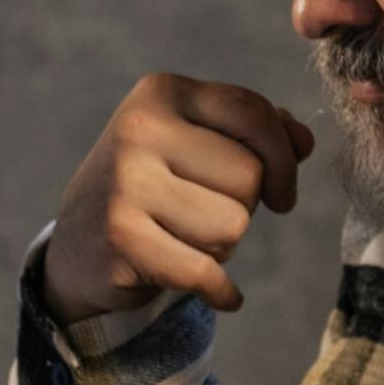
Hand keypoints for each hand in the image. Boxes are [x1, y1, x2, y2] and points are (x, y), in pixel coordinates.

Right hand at [38, 77, 310, 322]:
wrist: (79, 245)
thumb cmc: (156, 188)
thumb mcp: (197, 143)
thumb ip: (255, 132)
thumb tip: (304, 140)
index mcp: (162, 92)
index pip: (252, 113)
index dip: (284, 158)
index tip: (282, 194)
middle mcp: (139, 129)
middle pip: (249, 177)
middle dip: (242, 207)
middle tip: (202, 215)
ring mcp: (126, 183)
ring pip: (232, 225)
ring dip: (223, 245)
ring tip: (185, 239)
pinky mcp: (121, 237)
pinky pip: (206, 271)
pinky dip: (220, 290)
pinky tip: (218, 291)